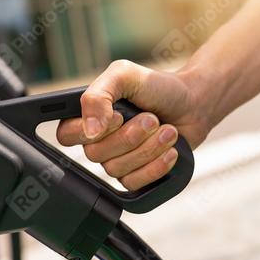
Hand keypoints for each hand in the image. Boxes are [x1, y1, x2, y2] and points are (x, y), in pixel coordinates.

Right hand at [57, 60, 209, 189]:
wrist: (194, 103)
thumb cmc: (157, 86)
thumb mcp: (124, 75)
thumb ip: (98, 95)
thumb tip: (89, 130)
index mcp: (88, 115)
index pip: (66, 135)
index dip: (89, 131)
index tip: (118, 116)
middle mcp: (98, 140)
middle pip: (94, 154)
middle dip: (130, 136)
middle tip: (151, 118)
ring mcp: (115, 159)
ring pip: (115, 170)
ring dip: (148, 149)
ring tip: (167, 131)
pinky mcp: (134, 175)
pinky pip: (132, 184)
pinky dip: (155, 167)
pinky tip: (169, 151)